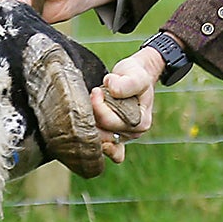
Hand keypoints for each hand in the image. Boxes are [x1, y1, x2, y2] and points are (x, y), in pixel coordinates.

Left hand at [90, 49, 157, 163]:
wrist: (133, 76)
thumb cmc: (136, 76)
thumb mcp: (136, 76)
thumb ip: (126, 83)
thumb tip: (112, 89)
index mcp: (140, 123)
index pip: (111, 122)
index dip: (99, 107)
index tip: (97, 90)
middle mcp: (131, 134)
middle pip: (102, 133)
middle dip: (91, 114)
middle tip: (91, 95)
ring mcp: (119, 136)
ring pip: (97, 139)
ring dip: (87, 123)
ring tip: (88, 104)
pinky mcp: (109, 134)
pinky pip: (99, 146)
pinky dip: (89, 139)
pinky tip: (81, 129)